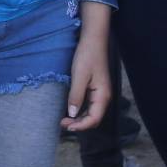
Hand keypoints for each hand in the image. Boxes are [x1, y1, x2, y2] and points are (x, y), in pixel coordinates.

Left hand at [62, 5, 112, 132]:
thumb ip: (76, 96)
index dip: (80, 126)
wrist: (93, 40)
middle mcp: (104, 97)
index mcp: (103, 96)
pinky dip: (81, 111)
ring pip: (91, 113)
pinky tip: (71, 110)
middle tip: (62, 124)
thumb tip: (72, 114)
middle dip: (79, 124)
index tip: (66, 125)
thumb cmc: (87, 56)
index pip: (94, 119)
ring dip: (79, 119)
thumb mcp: (79, 76)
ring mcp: (101, 93)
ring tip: (64, 120)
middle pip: (93, 119)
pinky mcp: (96, 89)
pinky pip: (89, 105)